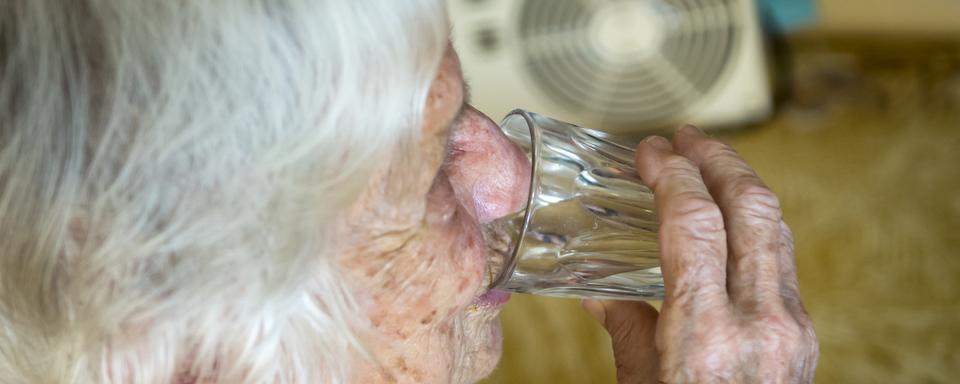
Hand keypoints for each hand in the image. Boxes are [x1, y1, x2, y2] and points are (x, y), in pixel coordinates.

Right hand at [582, 125, 817, 382]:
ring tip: (708, 166)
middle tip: (687, 138)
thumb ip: (625, 327)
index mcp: (706, 334)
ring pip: (775, 227)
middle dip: (718, 159)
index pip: (696, 222)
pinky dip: (754, 225)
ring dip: (741, 186)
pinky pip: (781, 259)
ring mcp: (791, 327)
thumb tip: (602, 292)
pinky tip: (729, 222)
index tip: (650, 150)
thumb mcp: (640, 383)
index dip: (671, 173)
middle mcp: (760, 322)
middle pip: (752, 208)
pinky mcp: (803, 335)